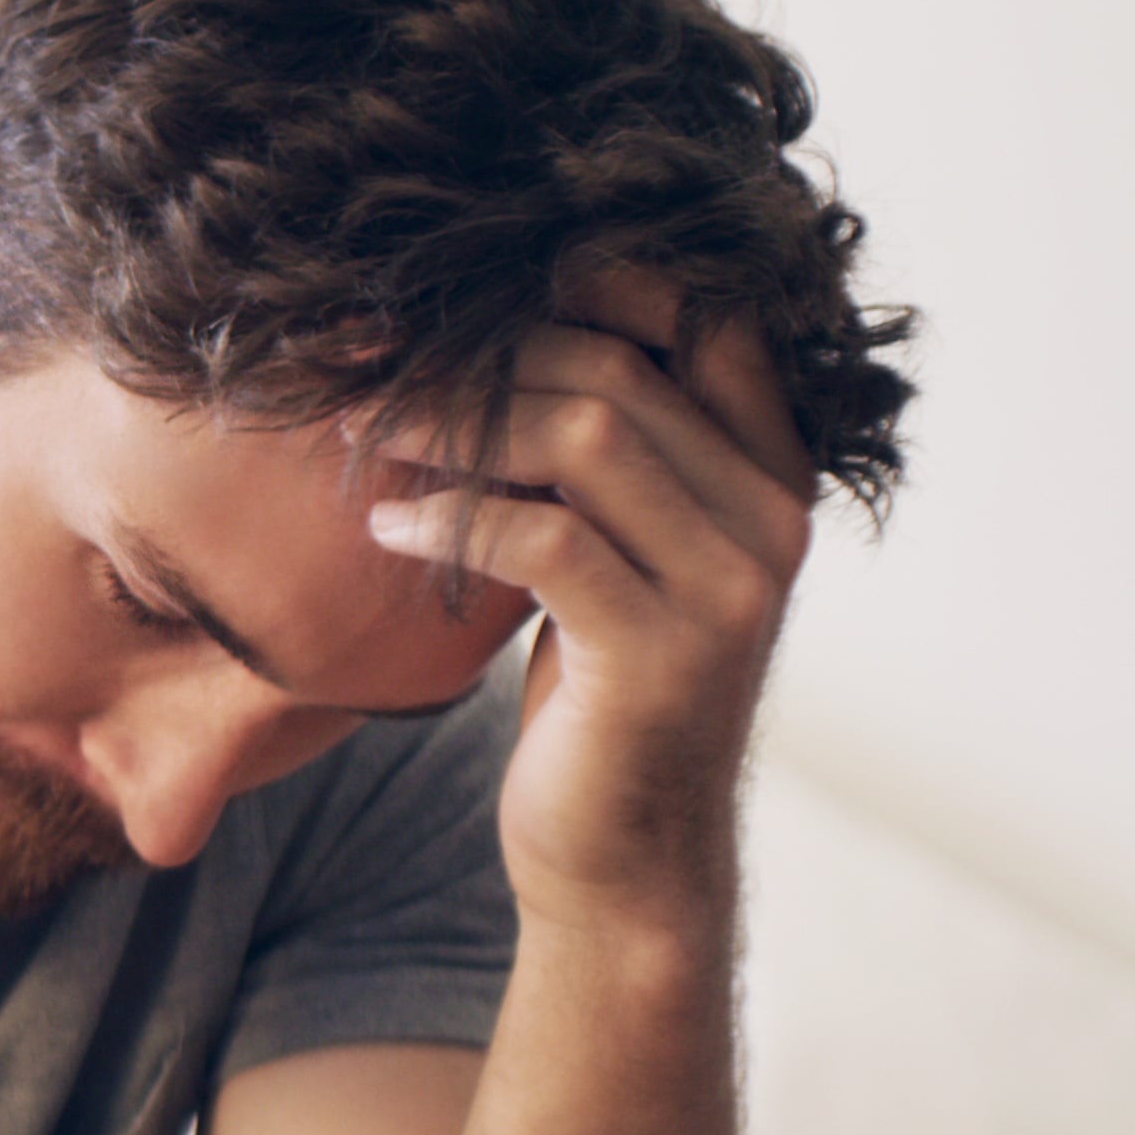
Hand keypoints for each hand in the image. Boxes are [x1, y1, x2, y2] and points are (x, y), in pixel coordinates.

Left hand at [357, 272, 818, 936]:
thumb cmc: (598, 695)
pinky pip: (540, 538)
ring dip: (450, 423)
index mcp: (771, 476)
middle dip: (479, 357)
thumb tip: (487, 340)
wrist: (622, 856)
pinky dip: (448, 518)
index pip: (708, 320)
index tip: (472, 281)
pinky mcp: (661, 653)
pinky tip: (385, 527)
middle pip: (620, 368)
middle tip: (371, 367)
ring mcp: (727, 587)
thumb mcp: (613, 556)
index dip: (596, 278)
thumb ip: (601, 462)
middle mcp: (770, 518)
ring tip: (363, 432)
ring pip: (584, 434)